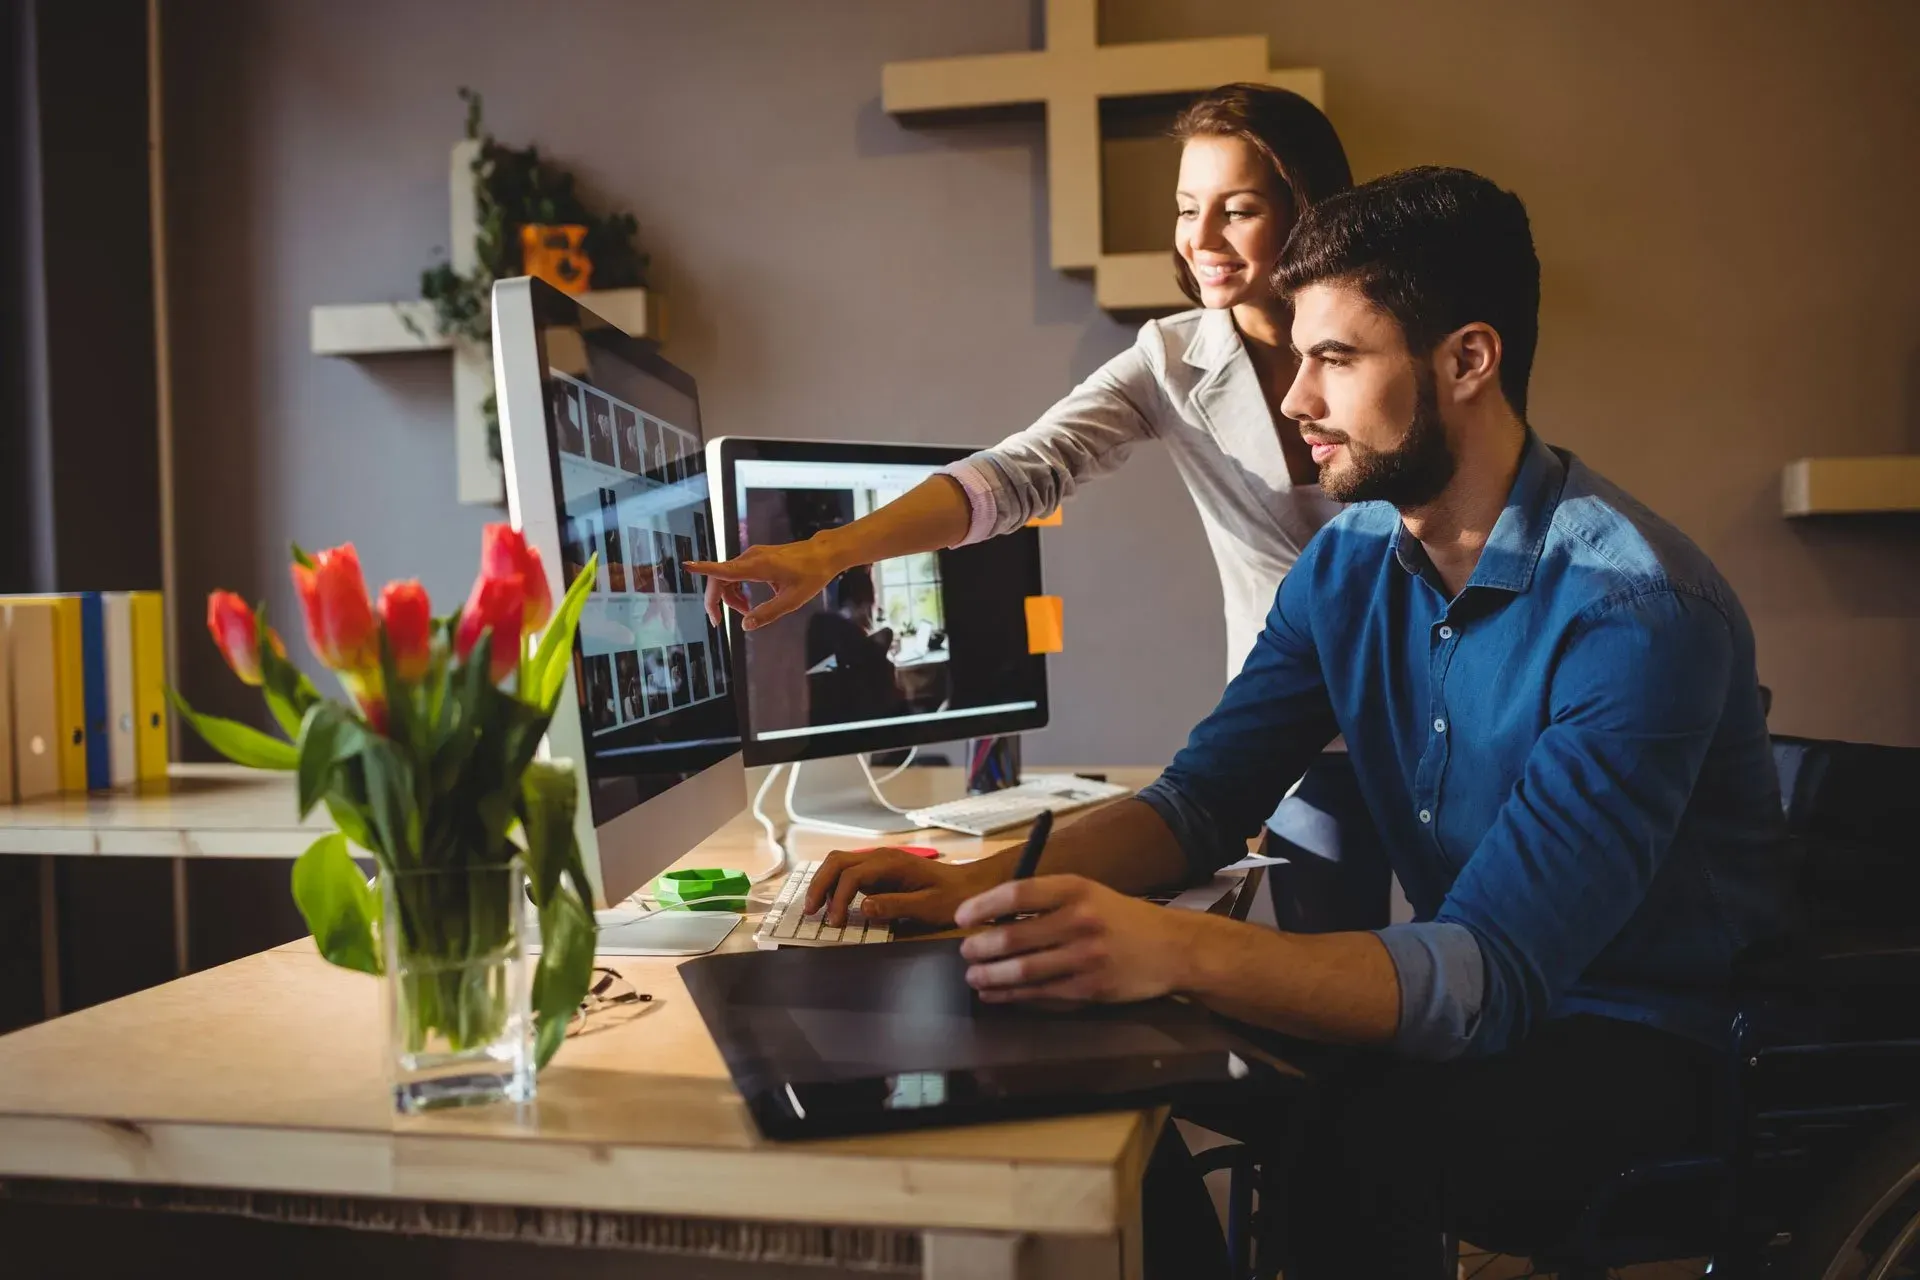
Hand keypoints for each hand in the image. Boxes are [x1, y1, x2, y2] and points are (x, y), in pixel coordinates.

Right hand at [687, 536, 842, 630]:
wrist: (824, 554)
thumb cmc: (811, 575)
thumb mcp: (791, 600)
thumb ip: (767, 614)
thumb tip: (745, 625)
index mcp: (757, 566)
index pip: (723, 569)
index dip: (703, 569)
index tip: (686, 565)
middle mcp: (750, 558)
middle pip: (720, 578)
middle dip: (717, 601)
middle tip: (720, 622)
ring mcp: (753, 556)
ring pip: (728, 577)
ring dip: (729, 597)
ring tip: (745, 612)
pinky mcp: (756, 557)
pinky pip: (737, 573)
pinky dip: (736, 589)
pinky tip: (747, 603)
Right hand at [802, 847, 995, 927]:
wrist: (971, 885)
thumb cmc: (953, 897)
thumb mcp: (927, 906)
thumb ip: (894, 905)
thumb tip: (862, 908)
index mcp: (891, 863)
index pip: (851, 875)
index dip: (837, 899)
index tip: (834, 924)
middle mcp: (881, 857)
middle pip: (837, 861)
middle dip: (819, 885)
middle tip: (811, 912)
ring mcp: (880, 861)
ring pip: (839, 863)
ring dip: (824, 883)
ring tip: (816, 908)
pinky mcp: (881, 870)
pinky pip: (849, 871)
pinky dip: (835, 884)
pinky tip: (833, 902)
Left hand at [954, 875, 1194, 1004]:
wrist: (1172, 947)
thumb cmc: (1120, 918)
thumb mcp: (1088, 893)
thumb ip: (1047, 901)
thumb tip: (992, 916)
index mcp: (1075, 889)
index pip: (1017, 893)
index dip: (983, 906)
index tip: (962, 917)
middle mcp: (1080, 920)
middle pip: (1013, 936)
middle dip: (980, 947)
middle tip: (965, 952)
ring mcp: (1085, 957)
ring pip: (1022, 971)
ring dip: (989, 976)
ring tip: (973, 976)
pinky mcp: (1090, 989)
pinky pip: (1041, 994)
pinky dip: (1012, 995)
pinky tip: (996, 993)